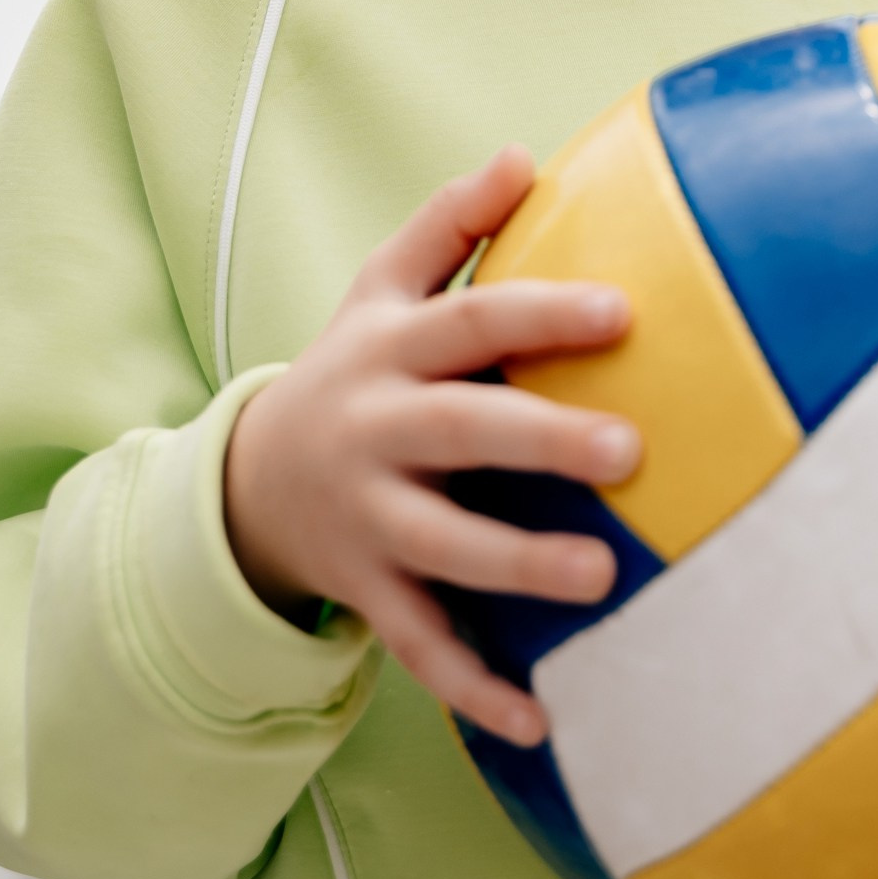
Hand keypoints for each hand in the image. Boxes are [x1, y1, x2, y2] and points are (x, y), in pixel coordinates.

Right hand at [222, 147, 635, 745]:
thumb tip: (523, 154)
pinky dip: (476, 691)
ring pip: (443, 549)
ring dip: (517, 566)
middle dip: (540, 441)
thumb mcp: (380, 290)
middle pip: (459, 433)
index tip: (623, 310)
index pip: (470, 322)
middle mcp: (375, 434)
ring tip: (599, 578)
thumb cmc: (357, 371)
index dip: (541, 315)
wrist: (248, 481)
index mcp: (389, 353)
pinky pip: (422, 649)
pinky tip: (542, 723)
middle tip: (629, 450)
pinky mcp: (370, 593)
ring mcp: (368, 522)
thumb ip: (450, 226)